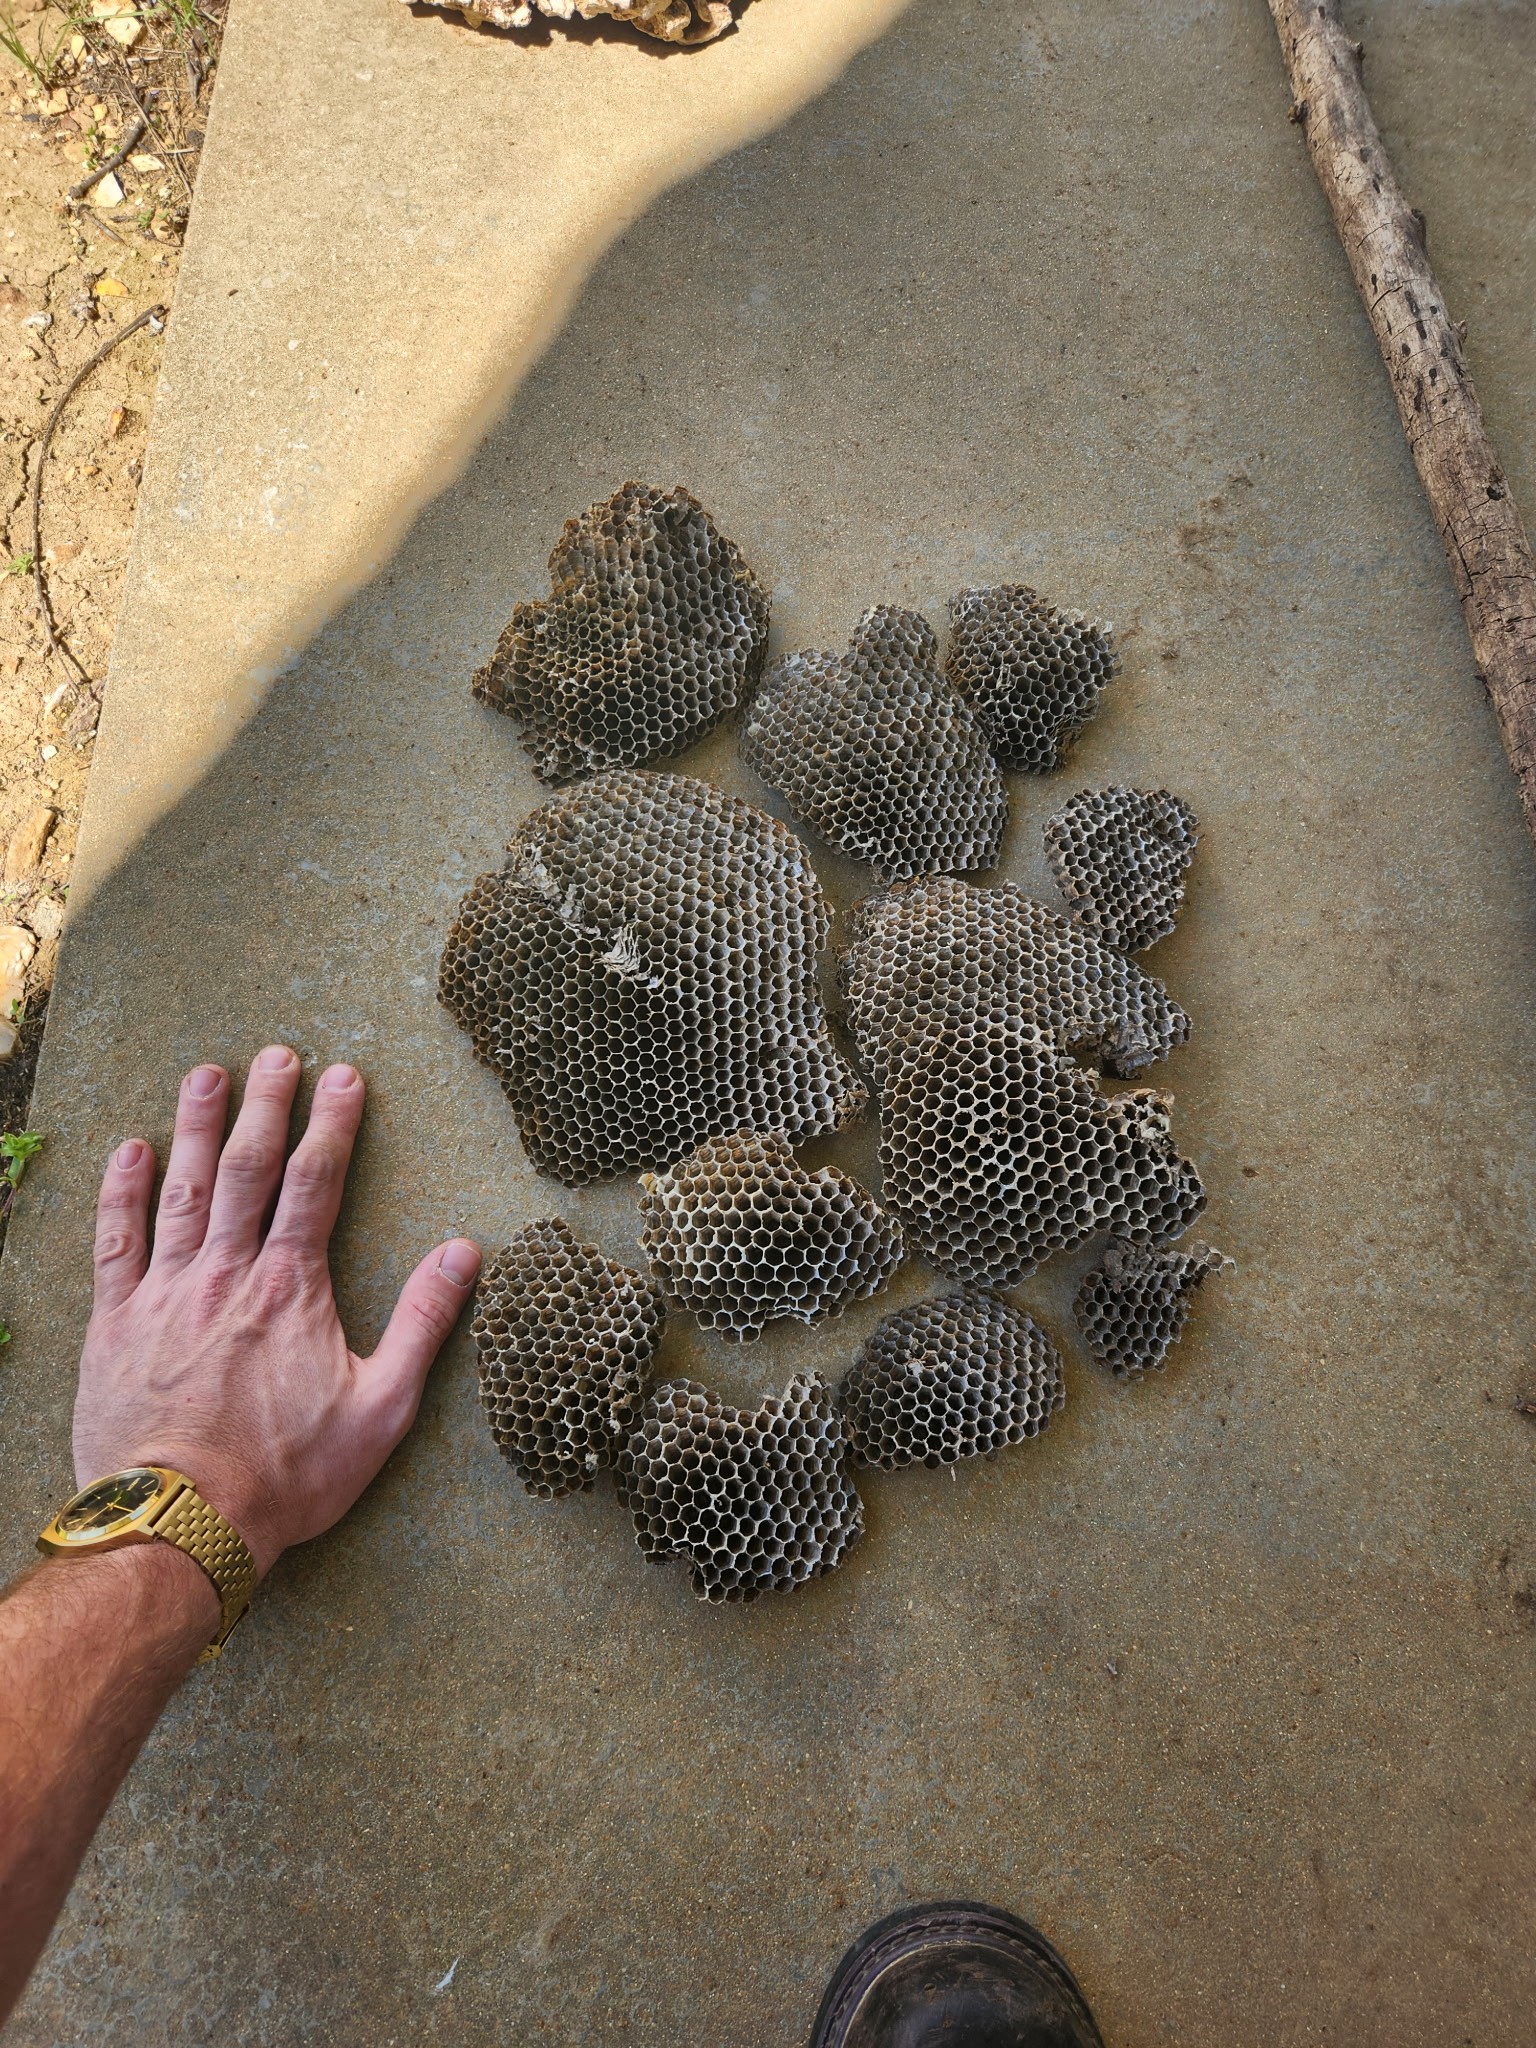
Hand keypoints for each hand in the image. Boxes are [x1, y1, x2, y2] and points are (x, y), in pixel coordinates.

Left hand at [73, 1047, 480, 1576]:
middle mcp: (226, 1274)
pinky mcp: (116, 1323)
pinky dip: (122, 1192)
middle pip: (248, 1168)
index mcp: (291, 1288)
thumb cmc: (286, 1475)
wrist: (181, 1523)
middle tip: (278, 1054)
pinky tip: (130, 1151)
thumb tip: (465, 1253)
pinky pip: (116, 1242)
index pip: (317, 1183)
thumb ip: (424, 1323)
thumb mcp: (383, 1407)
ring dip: (194, 1127)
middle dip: (267, 1105)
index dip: (333, 1123)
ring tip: (206, 1075)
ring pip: (180, 1190)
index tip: (345, 1075)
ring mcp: (166, 1294)